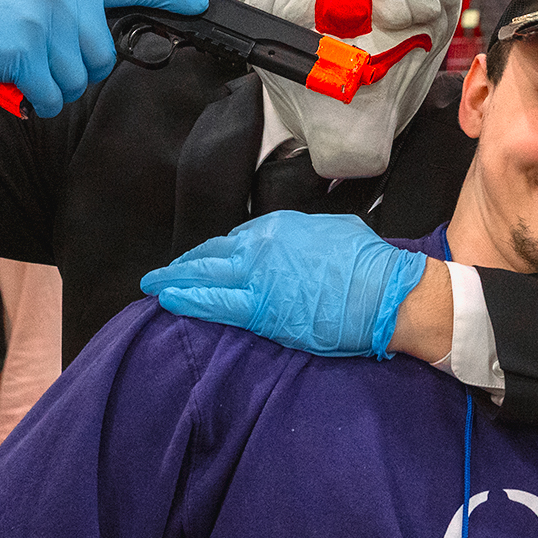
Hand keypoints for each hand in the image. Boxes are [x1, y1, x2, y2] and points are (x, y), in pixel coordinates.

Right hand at [0, 0, 205, 116]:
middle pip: (102, 60)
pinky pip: (50, 96)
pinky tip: (13, 82)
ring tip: (22, 66)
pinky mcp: (25, 50)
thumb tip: (108, 37)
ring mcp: (45, 20)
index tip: (199, 4)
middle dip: (75, 71)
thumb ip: (74, 7)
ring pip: (77, 83)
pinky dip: (34, 100)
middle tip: (41, 58)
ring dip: (51, 88)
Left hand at [141, 211, 426, 358]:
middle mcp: (261, 247)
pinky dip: (189, 301)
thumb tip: (301, 246)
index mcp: (279, 227)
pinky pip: (215, 304)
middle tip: (161, 273)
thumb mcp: (334, 232)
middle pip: (211, 255)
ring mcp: (258, 278)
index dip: (215, 254)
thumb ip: (306, 237)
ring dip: (176, 281)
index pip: (235, 241)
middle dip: (184, 265)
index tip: (204, 262)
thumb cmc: (369, 265)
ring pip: (205, 277)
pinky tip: (169, 301)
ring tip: (154, 286)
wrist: (384, 294)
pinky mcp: (261, 310)